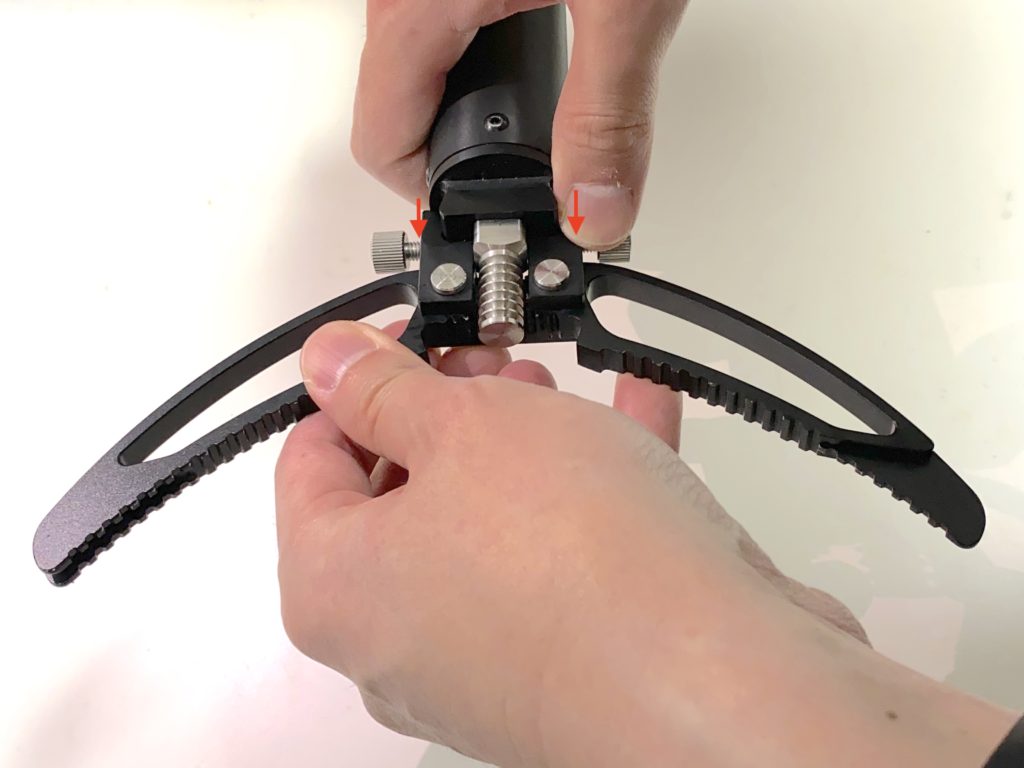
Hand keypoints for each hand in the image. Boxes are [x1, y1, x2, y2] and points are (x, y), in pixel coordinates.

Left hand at [271, 322, 1017, 767]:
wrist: (723, 685)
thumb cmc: (580, 574)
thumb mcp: (463, 426)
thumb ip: (382, 387)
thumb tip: (331, 361)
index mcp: (337, 586)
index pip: (310, 459)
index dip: (356, 382)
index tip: (408, 339)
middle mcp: (400, 637)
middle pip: (404, 490)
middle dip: (451, 408)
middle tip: (491, 358)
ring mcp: (485, 656)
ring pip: (490, 519)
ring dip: (526, 443)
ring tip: (563, 387)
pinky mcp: (568, 656)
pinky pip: (563, 550)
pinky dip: (591, 483)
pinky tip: (635, 416)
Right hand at [351, 0, 688, 248]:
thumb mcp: (624, 4)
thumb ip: (610, 115)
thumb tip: (596, 211)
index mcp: (419, 5)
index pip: (382, 145)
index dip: (432, 201)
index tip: (488, 220)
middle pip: (394, 113)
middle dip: (458, 158)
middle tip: (517, 186)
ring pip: (418, 67)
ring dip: (465, 107)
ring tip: (527, 129)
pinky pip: (445, 25)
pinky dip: (480, 56)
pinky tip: (534, 52)